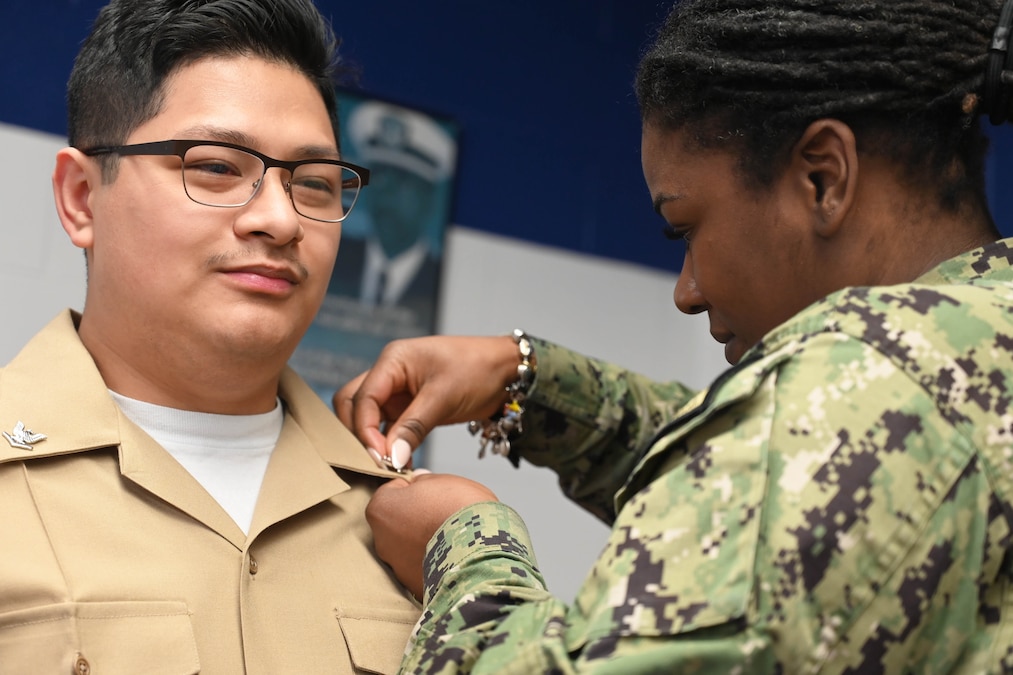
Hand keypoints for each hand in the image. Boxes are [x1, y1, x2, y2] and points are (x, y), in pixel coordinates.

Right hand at [334, 335, 520, 462]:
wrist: (507, 371)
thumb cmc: (478, 370)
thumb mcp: (444, 397)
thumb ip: (413, 427)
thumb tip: (390, 459)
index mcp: (392, 360)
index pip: (362, 397)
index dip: (364, 429)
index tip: (378, 457)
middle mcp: (389, 373)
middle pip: (353, 405)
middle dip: (358, 434)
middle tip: (374, 463)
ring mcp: (397, 391)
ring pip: (367, 419)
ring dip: (372, 442)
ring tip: (385, 468)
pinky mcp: (409, 408)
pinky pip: (389, 429)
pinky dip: (390, 446)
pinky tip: (400, 466)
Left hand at [366, 472, 497, 599]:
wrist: (481, 554)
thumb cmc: (460, 511)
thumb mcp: (443, 481)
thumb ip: (424, 480)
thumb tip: (419, 482)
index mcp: (381, 509)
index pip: (392, 490)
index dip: (415, 488)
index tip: (432, 492)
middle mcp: (382, 541)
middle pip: (398, 522)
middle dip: (417, 517)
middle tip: (445, 514)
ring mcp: (397, 568)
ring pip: (410, 548)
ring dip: (426, 542)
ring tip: (454, 537)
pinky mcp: (415, 588)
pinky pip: (424, 569)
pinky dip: (435, 563)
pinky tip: (455, 556)